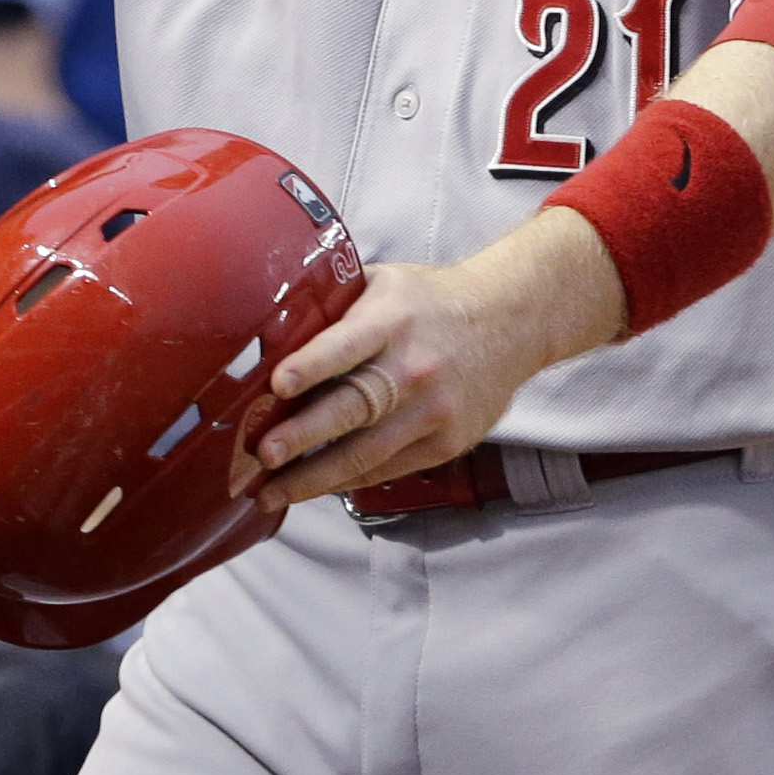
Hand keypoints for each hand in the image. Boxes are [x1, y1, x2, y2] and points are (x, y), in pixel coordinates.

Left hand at [239, 256, 560, 511]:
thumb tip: (269, 327)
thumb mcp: (382, 283)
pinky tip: (314, 487)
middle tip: (262, 455)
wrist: (511, 324)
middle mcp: (413, 369)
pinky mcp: (447, 444)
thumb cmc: (430, 302)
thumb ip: (334, 303)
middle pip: (352, 409)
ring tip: (272, 492)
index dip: (310, 366)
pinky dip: (347, 480)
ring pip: (366, 453)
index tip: (276, 386)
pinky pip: (386, 468)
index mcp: (392, 322)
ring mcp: (433, 412)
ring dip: (314, 477)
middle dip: (302, 436)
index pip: (346, 346)